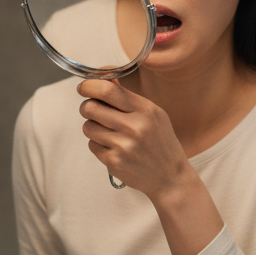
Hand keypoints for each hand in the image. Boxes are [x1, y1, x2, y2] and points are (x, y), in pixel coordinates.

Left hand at [77, 79, 189, 200]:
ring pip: (88, 127)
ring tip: (107, 131)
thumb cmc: (162, 143)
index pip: (107, 90)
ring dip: (92, 127)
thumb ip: (128, 97)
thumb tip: (105, 78)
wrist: (171, 177)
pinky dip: (98, 145)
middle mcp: (134, 127)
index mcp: (145, 110)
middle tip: (92, 110)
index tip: (84, 88)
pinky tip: (113, 147)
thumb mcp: (154, 114)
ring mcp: (123, 146)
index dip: (89, 86)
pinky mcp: (114, 162)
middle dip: (86, 107)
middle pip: (90, 107)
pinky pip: (92, 145)